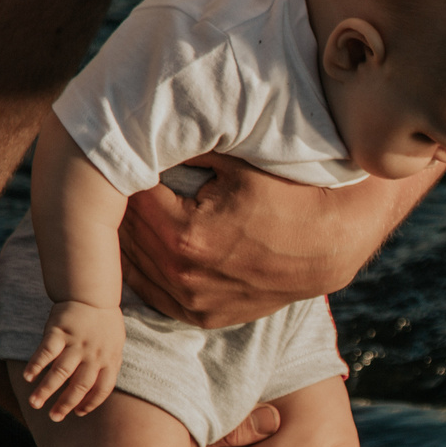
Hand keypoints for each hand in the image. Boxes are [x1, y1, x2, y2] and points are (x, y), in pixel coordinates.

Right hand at [22, 299, 125, 421]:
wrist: (92, 293)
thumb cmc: (103, 322)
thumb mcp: (114, 344)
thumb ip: (108, 365)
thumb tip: (96, 391)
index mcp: (110, 359)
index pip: (102, 389)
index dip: (90, 403)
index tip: (78, 413)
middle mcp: (94, 354)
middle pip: (79, 386)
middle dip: (65, 404)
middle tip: (53, 417)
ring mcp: (76, 343)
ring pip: (60, 373)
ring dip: (46, 390)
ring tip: (34, 403)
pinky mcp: (59, 331)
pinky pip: (46, 352)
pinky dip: (36, 365)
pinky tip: (28, 377)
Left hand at [117, 153, 441, 326]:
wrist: (330, 246)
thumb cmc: (286, 197)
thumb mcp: (235, 165)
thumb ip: (186, 151)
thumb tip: (145, 129)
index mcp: (185, 234)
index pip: (128, 201)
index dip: (122, 178)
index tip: (118, 161)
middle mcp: (183, 274)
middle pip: (125, 236)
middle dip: (119, 209)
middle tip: (115, 185)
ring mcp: (193, 301)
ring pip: (134, 268)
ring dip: (126, 241)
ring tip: (126, 213)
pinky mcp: (203, 316)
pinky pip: (154, 295)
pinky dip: (144, 271)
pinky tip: (144, 247)